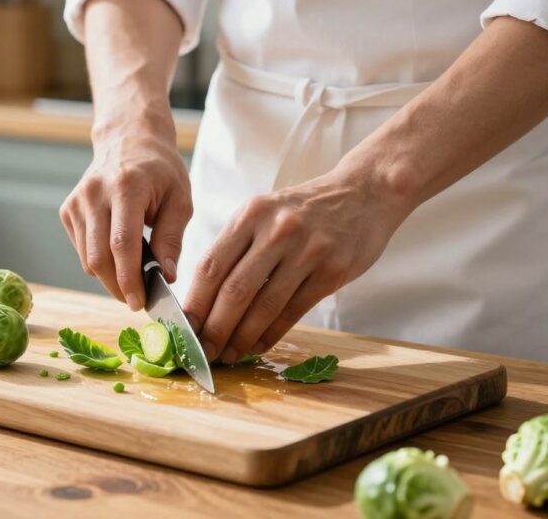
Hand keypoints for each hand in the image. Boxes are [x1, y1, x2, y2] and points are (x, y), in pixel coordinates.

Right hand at [60, 112, 191, 310]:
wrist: (129, 140)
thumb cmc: (160, 170)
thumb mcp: (180, 199)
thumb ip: (173, 238)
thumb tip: (167, 275)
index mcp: (126, 187)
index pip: (122, 244)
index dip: (129, 279)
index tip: (139, 302)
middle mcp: (94, 193)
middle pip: (99, 257)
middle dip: (118, 286)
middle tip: (137, 300)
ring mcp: (77, 201)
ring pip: (87, 258)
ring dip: (109, 277)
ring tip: (132, 277)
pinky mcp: (68, 210)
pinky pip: (82, 249)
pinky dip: (99, 261)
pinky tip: (117, 254)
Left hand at [182, 170, 409, 362]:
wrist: (363, 193)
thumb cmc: (304, 210)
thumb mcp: (264, 213)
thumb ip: (236, 247)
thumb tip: (203, 298)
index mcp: (251, 214)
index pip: (212, 264)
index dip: (195, 302)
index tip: (183, 328)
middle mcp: (277, 230)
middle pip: (234, 289)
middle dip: (214, 327)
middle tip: (203, 351)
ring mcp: (307, 250)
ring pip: (264, 305)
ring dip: (241, 337)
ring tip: (229, 354)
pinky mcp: (332, 270)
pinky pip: (293, 311)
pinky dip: (271, 334)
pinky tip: (257, 346)